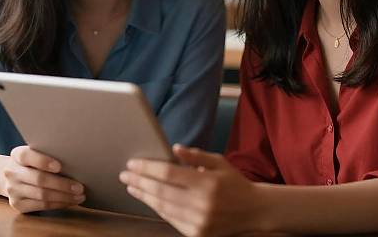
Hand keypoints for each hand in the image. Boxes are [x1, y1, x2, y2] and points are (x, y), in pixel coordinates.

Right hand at [1, 145, 85, 212]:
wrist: (12, 175)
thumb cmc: (33, 160)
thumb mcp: (36, 151)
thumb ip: (49, 152)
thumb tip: (75, 157)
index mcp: (17, 155)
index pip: (27, 156)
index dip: (43, 161)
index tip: (60, 166)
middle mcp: (12, 173)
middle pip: (39, 179)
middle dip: (62, 184)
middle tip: (80, 187)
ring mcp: (13, 190)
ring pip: (42, 195)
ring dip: (64, 197)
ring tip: (79, 195)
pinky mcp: (18, 205)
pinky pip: (41, 206)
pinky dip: (58, 204)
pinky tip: (70, 201)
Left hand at [119, 144, 264, 236]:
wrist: (253, 211)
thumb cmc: (234, 182)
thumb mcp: (219, 161)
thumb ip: (196, 155)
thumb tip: (173, 148)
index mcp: (206, 182)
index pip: (168, 173)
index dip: (147, 168)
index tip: (132, 163)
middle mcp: (201, 203)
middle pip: (161, 191)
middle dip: (139, 182)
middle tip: (124, 175)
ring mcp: (199, 221)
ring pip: (163, 207)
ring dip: (144, 196)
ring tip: (132, 187)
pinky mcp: (197, 233)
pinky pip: (171, 219)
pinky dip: (157, 208)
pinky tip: (148, 199)